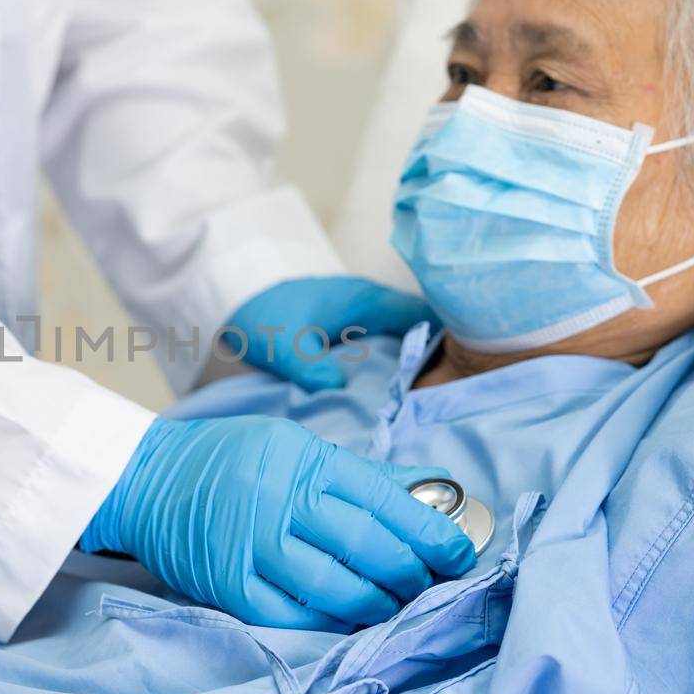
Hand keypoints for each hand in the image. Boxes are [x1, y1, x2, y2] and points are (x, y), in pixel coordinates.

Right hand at [82, 416, 476, 628]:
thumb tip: (433, 488)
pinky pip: (295, 616)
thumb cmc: (228, 459)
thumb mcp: (295, 445)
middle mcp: (278, 500)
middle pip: (369, 547)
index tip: (459, 552)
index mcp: (303, 459)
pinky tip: (350, 619)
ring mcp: (251, 546)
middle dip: (412, 574)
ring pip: (337, 588)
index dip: (431, 532)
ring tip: (395, 604)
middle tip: (428, 583)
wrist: (143, 478)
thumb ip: (362, 474)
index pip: (385, 500)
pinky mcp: (229, 586)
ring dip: (379, 604)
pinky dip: (332, 622)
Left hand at [224, 276, 433, 391]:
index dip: (447, 340)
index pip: (426, 314)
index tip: (458, 374)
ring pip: (405, 331)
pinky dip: (394, 358)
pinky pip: (386, 337)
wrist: (235, 297)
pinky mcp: (351, 321)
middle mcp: (373, 300)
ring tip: (425, 396)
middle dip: (435, 354)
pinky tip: (393, 387)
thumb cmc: (262, 318)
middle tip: (444, 393)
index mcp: (367, 300)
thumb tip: (339, 391)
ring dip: (414, 357)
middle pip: (422, 324)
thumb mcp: (283, 347)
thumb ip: (310, 369)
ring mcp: (363, 309)